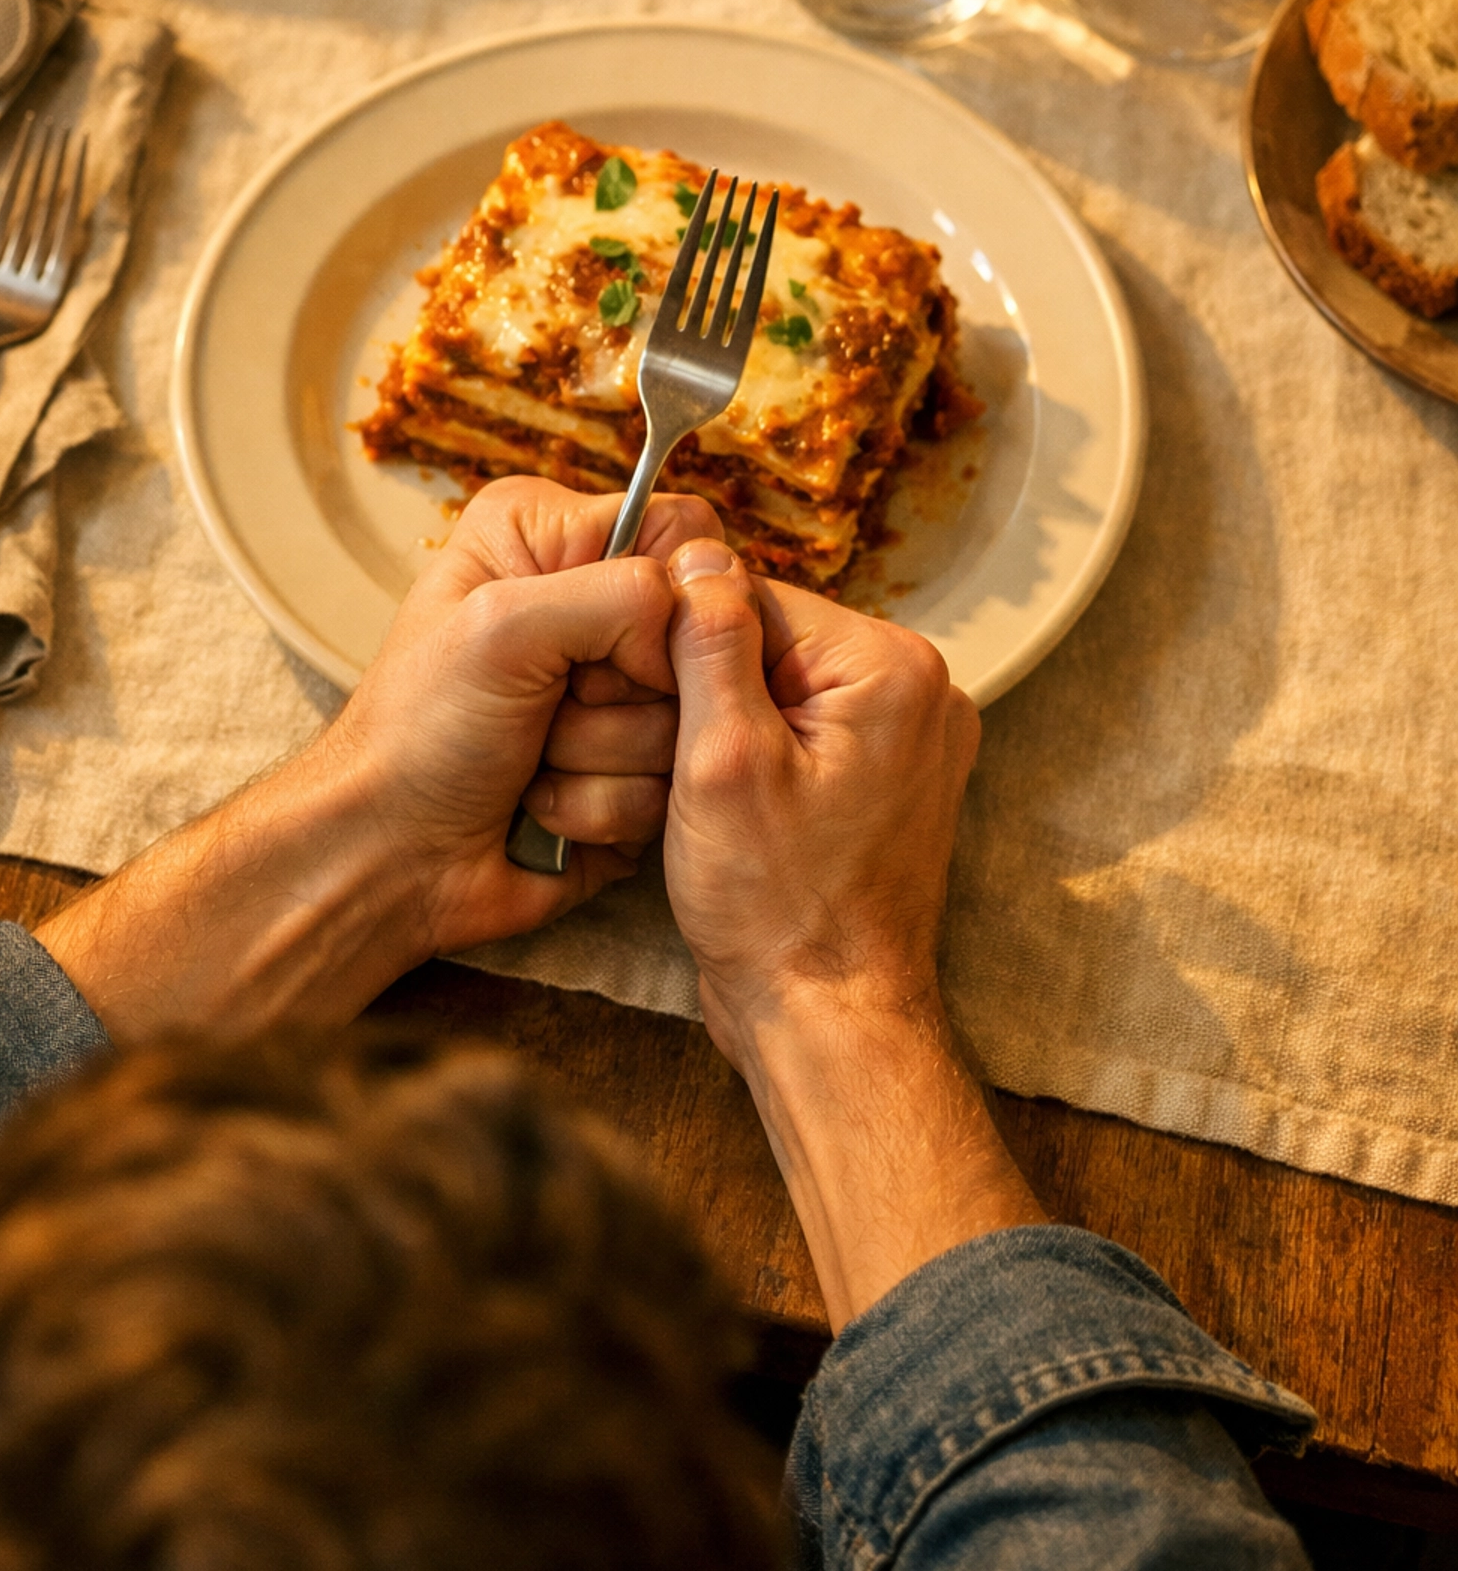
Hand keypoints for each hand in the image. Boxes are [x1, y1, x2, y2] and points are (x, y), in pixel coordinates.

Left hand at [331, 475, 719, 932]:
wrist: (392, 858)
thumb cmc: (417, 734)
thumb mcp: (501, 628)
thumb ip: (618, 593)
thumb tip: (702, 616)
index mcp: (550, 539)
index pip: (683, 532)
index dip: (664, 599)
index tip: (603, 647)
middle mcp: (589, 608)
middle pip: (700, 636)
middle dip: (623, 692)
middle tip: (546, 708)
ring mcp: (617, 696)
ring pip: (690, 718)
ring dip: (604, 755)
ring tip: (534, 760)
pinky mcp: (634, 771)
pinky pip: (676, 786)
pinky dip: (606, 804)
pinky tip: (545, 806)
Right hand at [662, 538, 978, 1053]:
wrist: (829, 1017)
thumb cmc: (779, 907)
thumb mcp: (722, 760)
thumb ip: (711, 645)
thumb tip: (696, 553)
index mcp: (893, 668)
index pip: (759, 598)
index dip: (686, 648)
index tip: (649, 708)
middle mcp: (921, 692)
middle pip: (775, 641)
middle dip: (710, 692)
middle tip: (676, 764)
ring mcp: (912, 740)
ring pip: (783, 688)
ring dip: (729, 729)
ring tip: (703, 797)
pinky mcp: (889, 780)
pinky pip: (806, 733)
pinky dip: (760, 761)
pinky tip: (732, 812)